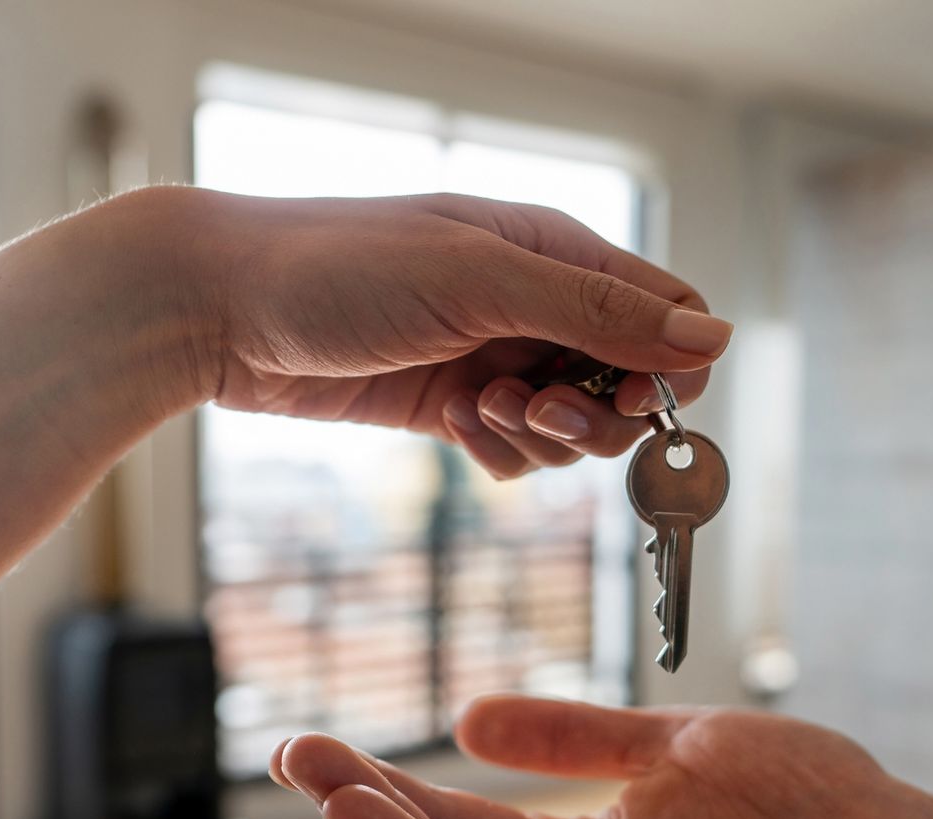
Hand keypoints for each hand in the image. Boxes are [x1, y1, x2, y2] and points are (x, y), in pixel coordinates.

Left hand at [173, 188, 729, 477]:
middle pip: (627, 386)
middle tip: (529, 409)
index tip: (631, 400)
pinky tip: (452, 427)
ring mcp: (495, 358)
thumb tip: (713, 340)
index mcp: (556, 251)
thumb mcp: (479, 280)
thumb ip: (598, 311)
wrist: (220, 308)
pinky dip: (498, 453)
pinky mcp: (455, 407)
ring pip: (573, 430)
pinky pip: (517, 453)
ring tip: (476, 411)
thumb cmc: (338, 267)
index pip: (667, 315)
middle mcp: (534, 305)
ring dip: (540, 438)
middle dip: (595, 415)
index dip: (668, 369)